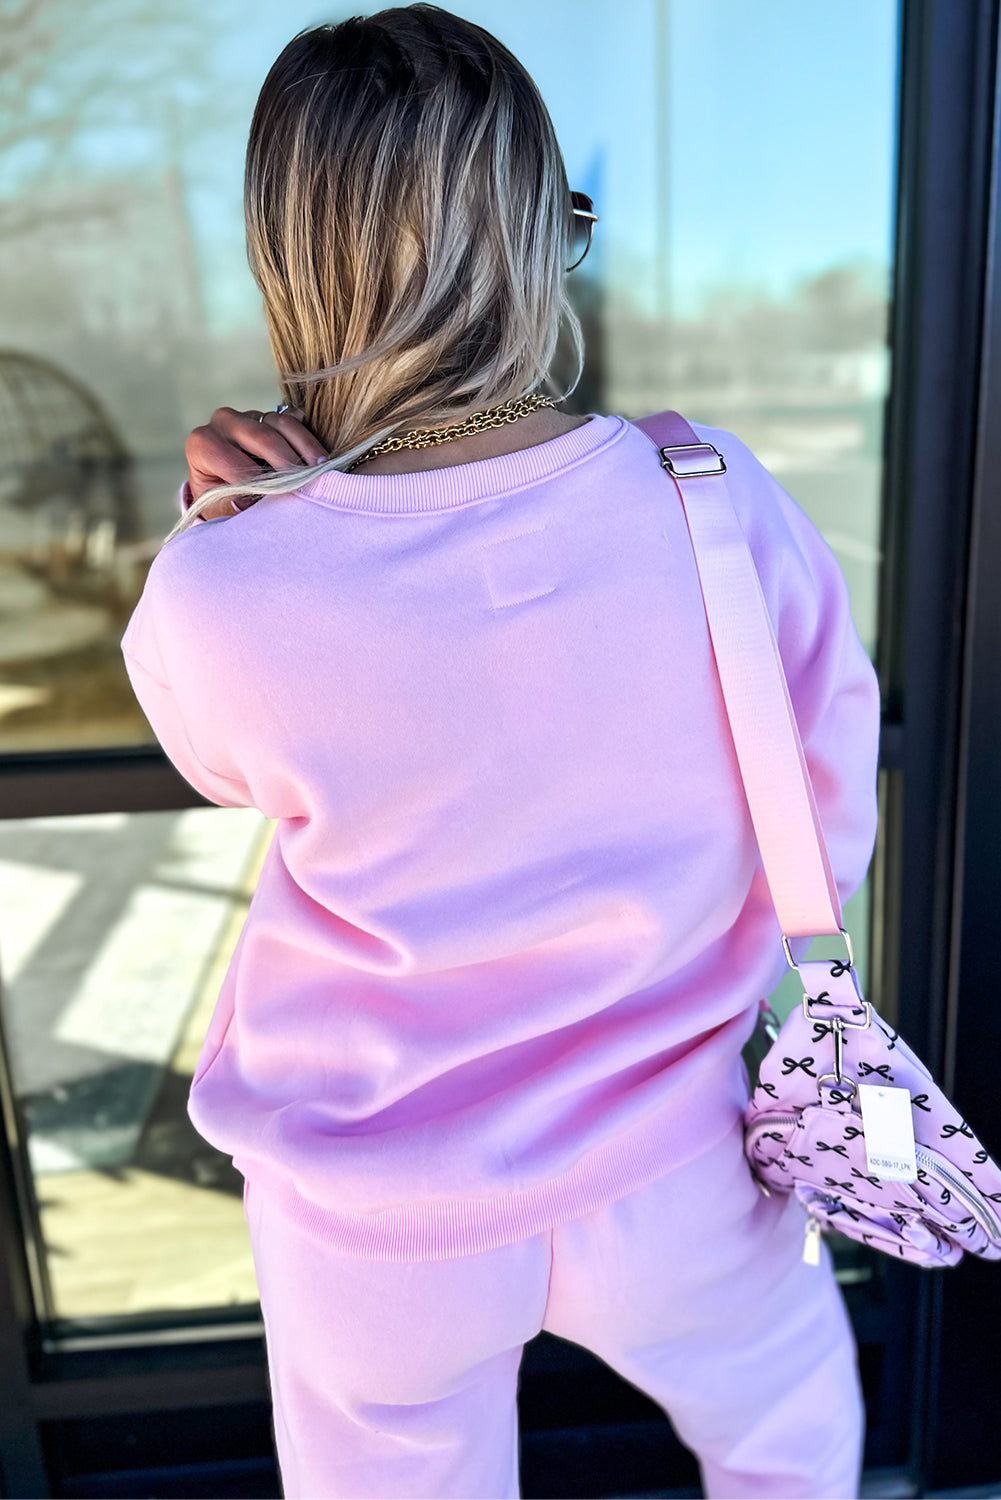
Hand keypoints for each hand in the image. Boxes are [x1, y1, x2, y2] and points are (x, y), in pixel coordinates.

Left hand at [185, 406, 328, 518]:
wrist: (229, 490)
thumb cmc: (223, 503)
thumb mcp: (221, 510)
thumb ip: (232, 508)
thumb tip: (249, 506)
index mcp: (202, 444)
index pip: (229, 458)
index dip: (254, 482)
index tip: (274, 501)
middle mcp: (223, 423)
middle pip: (259, 435)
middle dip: (285, 461)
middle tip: (304, 484)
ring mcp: (251, 416)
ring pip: (280, 423)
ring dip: (304, 449)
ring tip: (320, 472)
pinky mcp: (273, 417)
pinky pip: (295, 421)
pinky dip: (310, 442)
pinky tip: (322, 463)